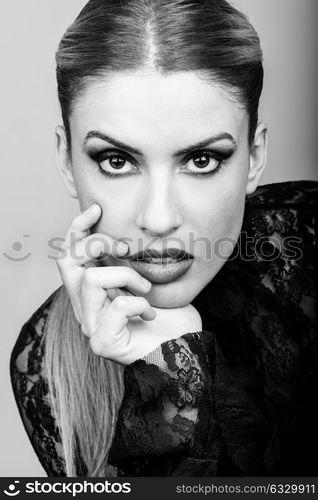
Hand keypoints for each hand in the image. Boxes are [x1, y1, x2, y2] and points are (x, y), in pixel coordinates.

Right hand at [56, 203, 201, 363]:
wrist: (184, 349)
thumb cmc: (168, 315)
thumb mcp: (147, 277)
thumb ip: (128, 260)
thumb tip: (123, 233)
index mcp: (91, 292)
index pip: (68, 254)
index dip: (77, 228)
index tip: (98, 209)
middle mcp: (85, 308)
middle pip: (66, 261)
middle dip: (97, 244)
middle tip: (127, 249)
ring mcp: (92, 327)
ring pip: (92, 279)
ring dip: (127, 276)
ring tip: (146, 289)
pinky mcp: (104, 343)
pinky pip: (117, 306)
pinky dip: (139, 303)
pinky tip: (151, 313)